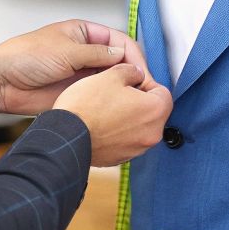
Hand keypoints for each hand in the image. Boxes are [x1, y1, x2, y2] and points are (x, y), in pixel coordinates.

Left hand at [0, 19, 147, 116]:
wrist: (3, 82)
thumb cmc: (26, 56)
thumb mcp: (66, 51)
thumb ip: (97, 54)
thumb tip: (123, 55)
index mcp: (84, 33)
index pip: (119, 40)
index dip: (133, 55)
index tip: (142, 71)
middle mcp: (86, 52)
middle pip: (119, 60)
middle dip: (133, 72)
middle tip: (144, 88)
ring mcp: (83, 73)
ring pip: (112, 79)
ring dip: (124, 87)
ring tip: (135, 99)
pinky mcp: (78, 92)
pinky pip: (100, 95)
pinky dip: (112, 100)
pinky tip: (119, 106)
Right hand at [55, 63, 172, 166]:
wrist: (66, 137)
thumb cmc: (86, 108)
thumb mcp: (110, 75)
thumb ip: (130, 71)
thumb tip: (135, 74)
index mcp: (154, 111)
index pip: (162, 91)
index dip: (146, 82)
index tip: (131, 81)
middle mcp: (151, 133)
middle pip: (153, 111)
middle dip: (138, 100)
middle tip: (117, 93)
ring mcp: (137, 149)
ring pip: (139, 126)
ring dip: (128, 117)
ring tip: (105, 109)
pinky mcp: (121, 158)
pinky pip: (126, 140)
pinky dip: (118, 132)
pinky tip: (100, 124)